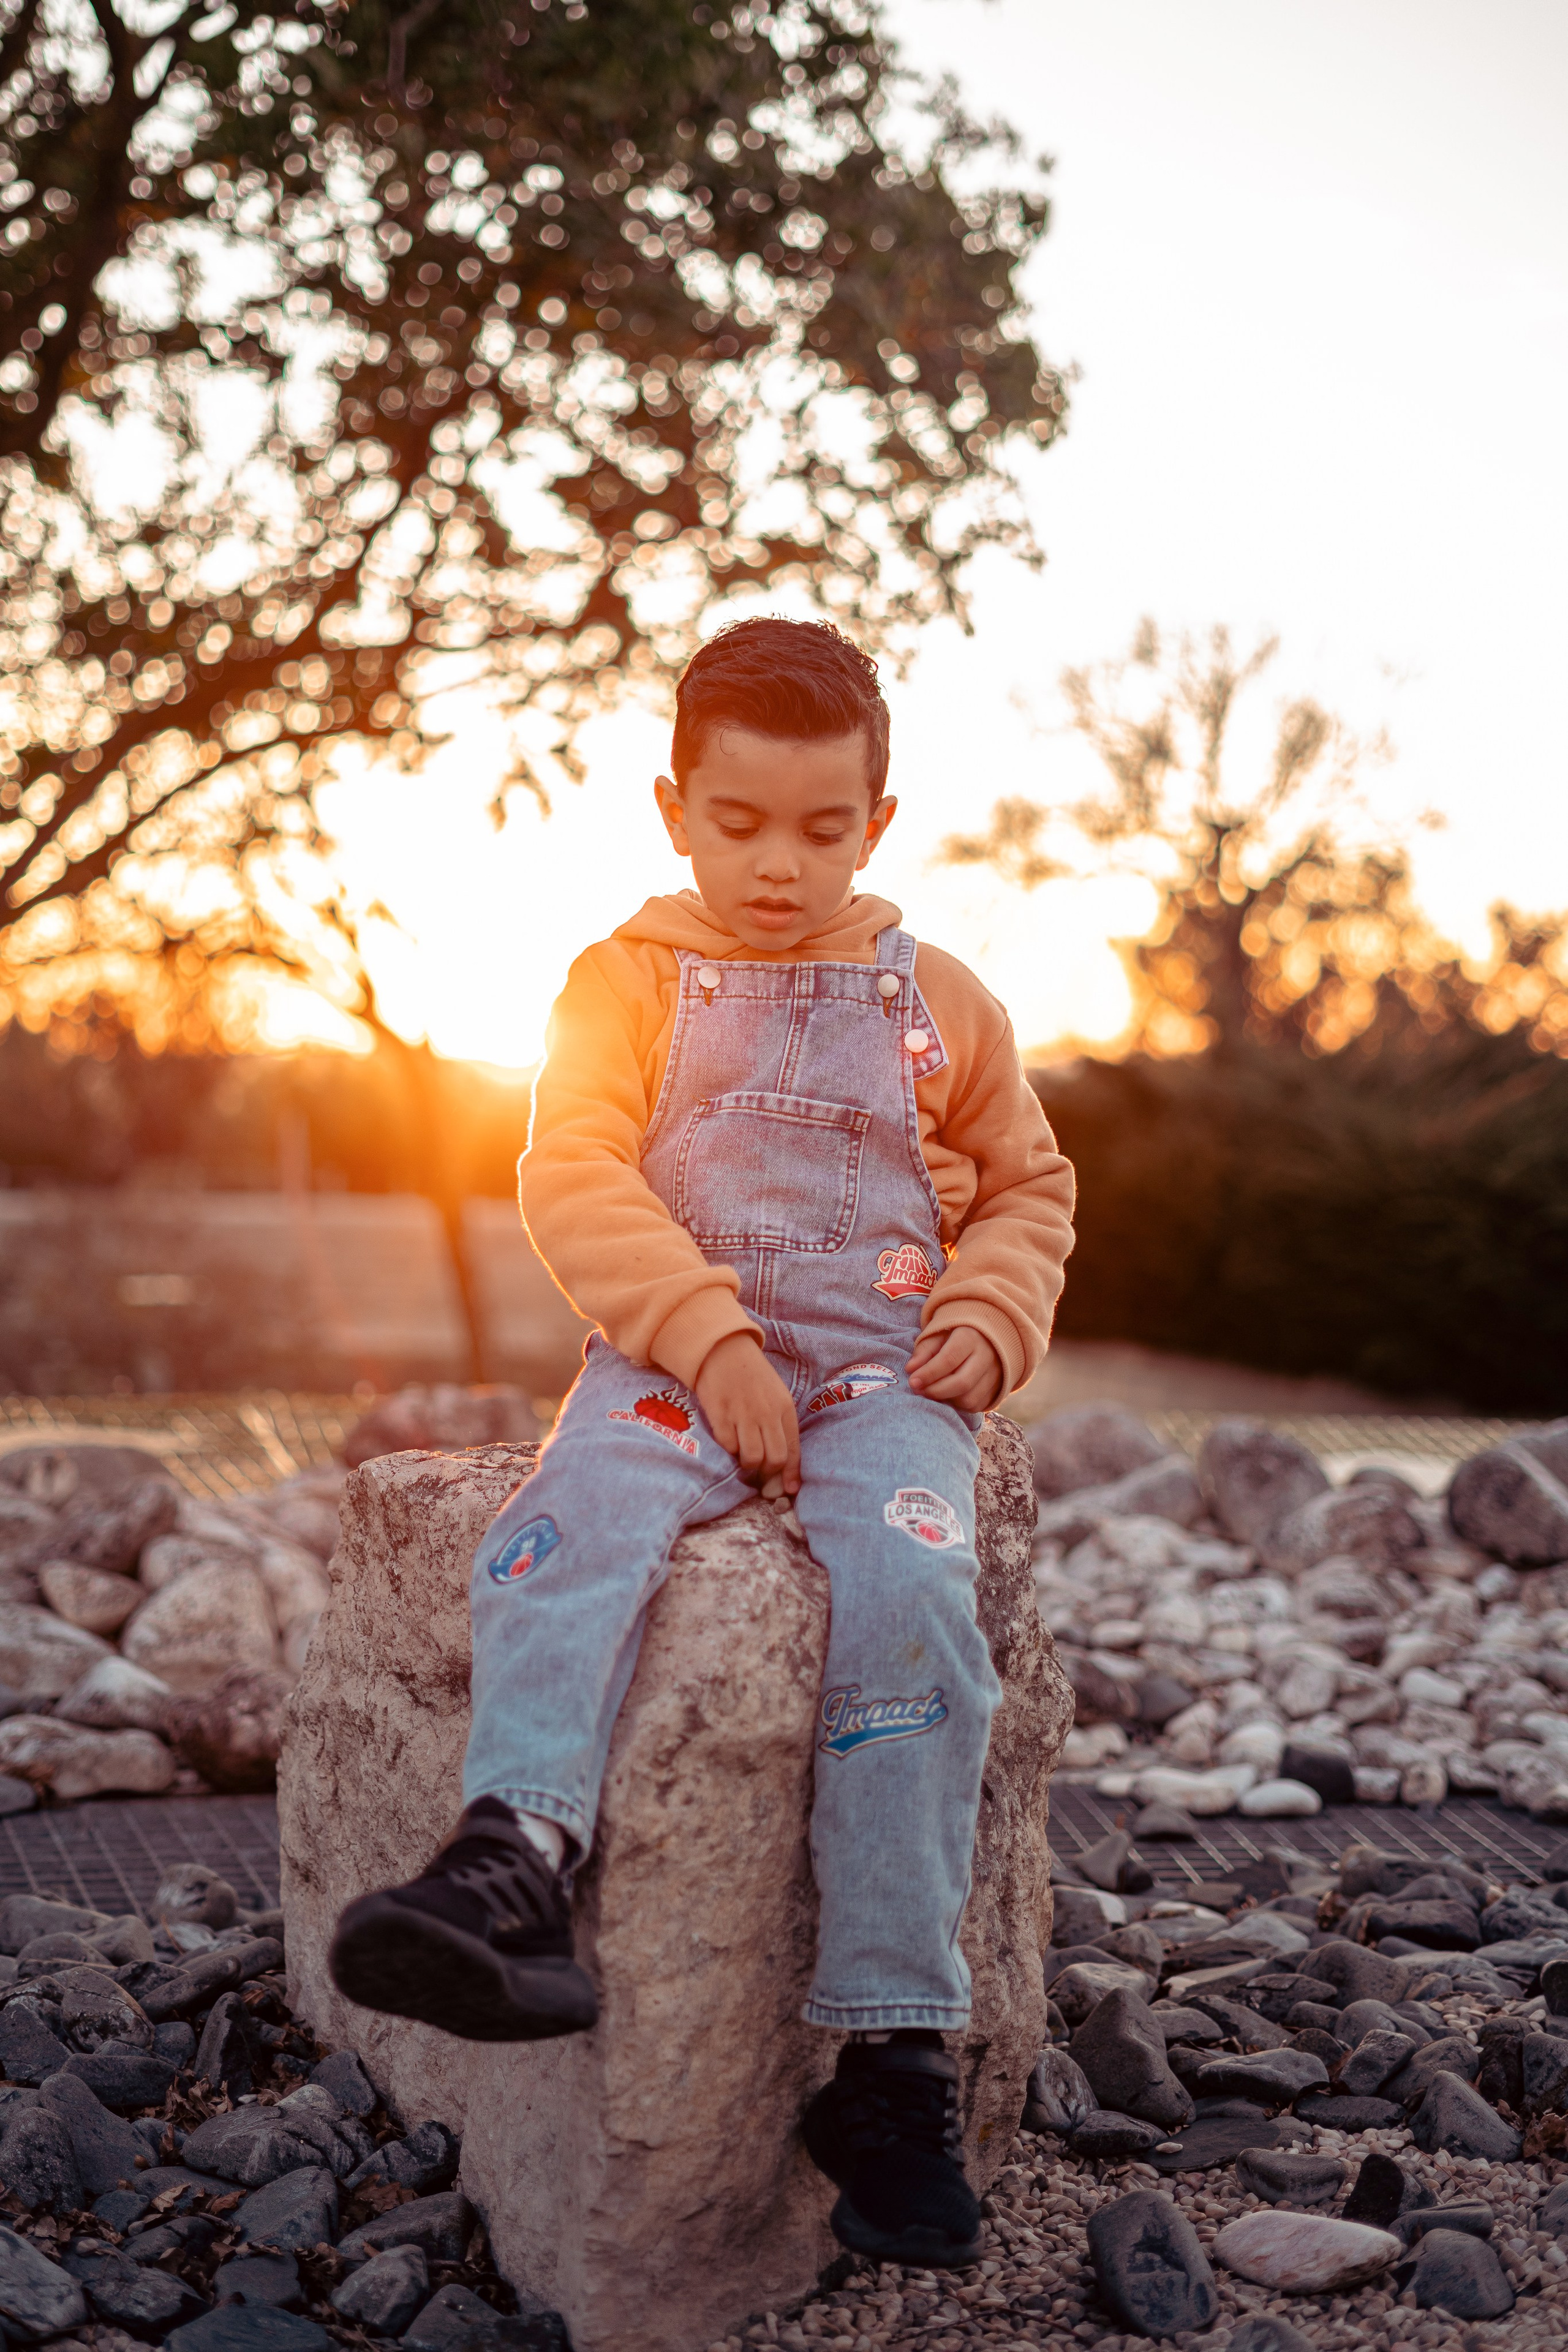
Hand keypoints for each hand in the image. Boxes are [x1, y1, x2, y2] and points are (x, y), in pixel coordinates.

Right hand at [695, 1333, 801, 1493]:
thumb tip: (783, 1459)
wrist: (722, 1349)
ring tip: (741, 1457)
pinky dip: (728, 1451)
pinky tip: (727, 1442)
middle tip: (758, 1470)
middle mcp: (767, 1413)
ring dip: (747, 1465)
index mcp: (784, 1407)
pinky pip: (728, 1446)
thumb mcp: (775, 1393)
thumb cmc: (751, 1374)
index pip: (793, 1449)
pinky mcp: (720, 1414)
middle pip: (774, 1458)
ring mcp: (743, 1414)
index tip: (789, 1490)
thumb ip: (780, 1422)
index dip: (791, 1474)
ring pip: (752, 1457)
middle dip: (767, 1472)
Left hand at [907, 1326, 1001, 1410]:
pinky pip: (977, 1406)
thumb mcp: (938, 1336)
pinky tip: (949, 1395)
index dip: (928, 1374)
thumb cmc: (955, 1337)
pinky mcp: (998, 1389)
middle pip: (962, 1383)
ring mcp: (996, 1374)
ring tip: (934, 1392)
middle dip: (936, 1391)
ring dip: (947, 1400)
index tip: (912, 1381)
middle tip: (919, 1391)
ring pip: (970, 1398)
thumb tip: (911, 1369)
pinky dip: (959, 1405)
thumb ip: (924, 1351)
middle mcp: (987, 1356)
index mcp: (970, 1337)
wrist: (986, 1339)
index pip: (949, 1360)